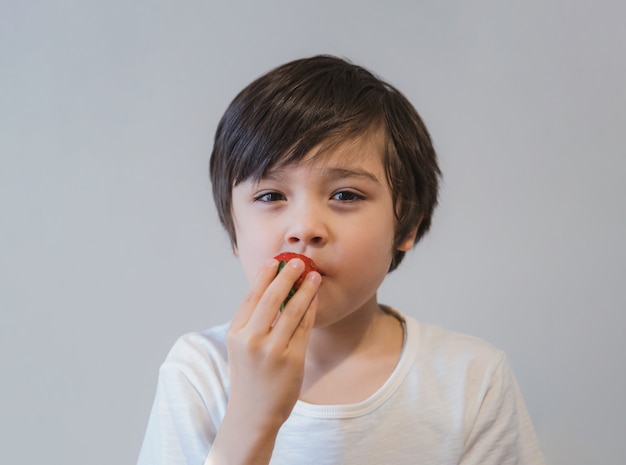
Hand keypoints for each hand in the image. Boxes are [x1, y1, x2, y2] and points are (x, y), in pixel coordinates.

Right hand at [209, 258, 320, 463]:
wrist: (253, 414)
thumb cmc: (249, 376)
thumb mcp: (241, 347)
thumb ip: (253, 322)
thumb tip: (274, 290)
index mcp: (236, 333)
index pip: (251, 298)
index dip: (263, 277)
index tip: (274, 261)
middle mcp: (251, 340)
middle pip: (271, 299)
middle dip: (286, 277)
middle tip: (298, 262)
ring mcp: (272, 351)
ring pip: (292, 312)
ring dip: (305, 290)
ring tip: (314, 276)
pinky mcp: (291, 360)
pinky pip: (304, 328)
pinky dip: (311, 310)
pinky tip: (315, 299)